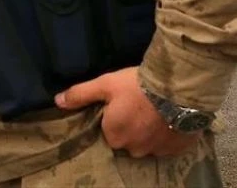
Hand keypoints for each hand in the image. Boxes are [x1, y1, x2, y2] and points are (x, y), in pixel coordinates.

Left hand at [55, 67, 198, 157]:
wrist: (178, 88)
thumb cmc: (137, 86)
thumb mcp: (105, 85)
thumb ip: (81, 95)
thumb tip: (57, 102)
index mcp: (114, 136)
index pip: (108, 132)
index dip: (114, 118)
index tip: (120, 105)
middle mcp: (134, 149)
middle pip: (128, 140)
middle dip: (131, 126)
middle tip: (138, 106)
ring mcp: (157, 151)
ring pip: (148, 143)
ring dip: (149, 132)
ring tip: (155, 111)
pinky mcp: (177, 149)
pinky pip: (167, 145)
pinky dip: (167, 135)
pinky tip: (169, 118)